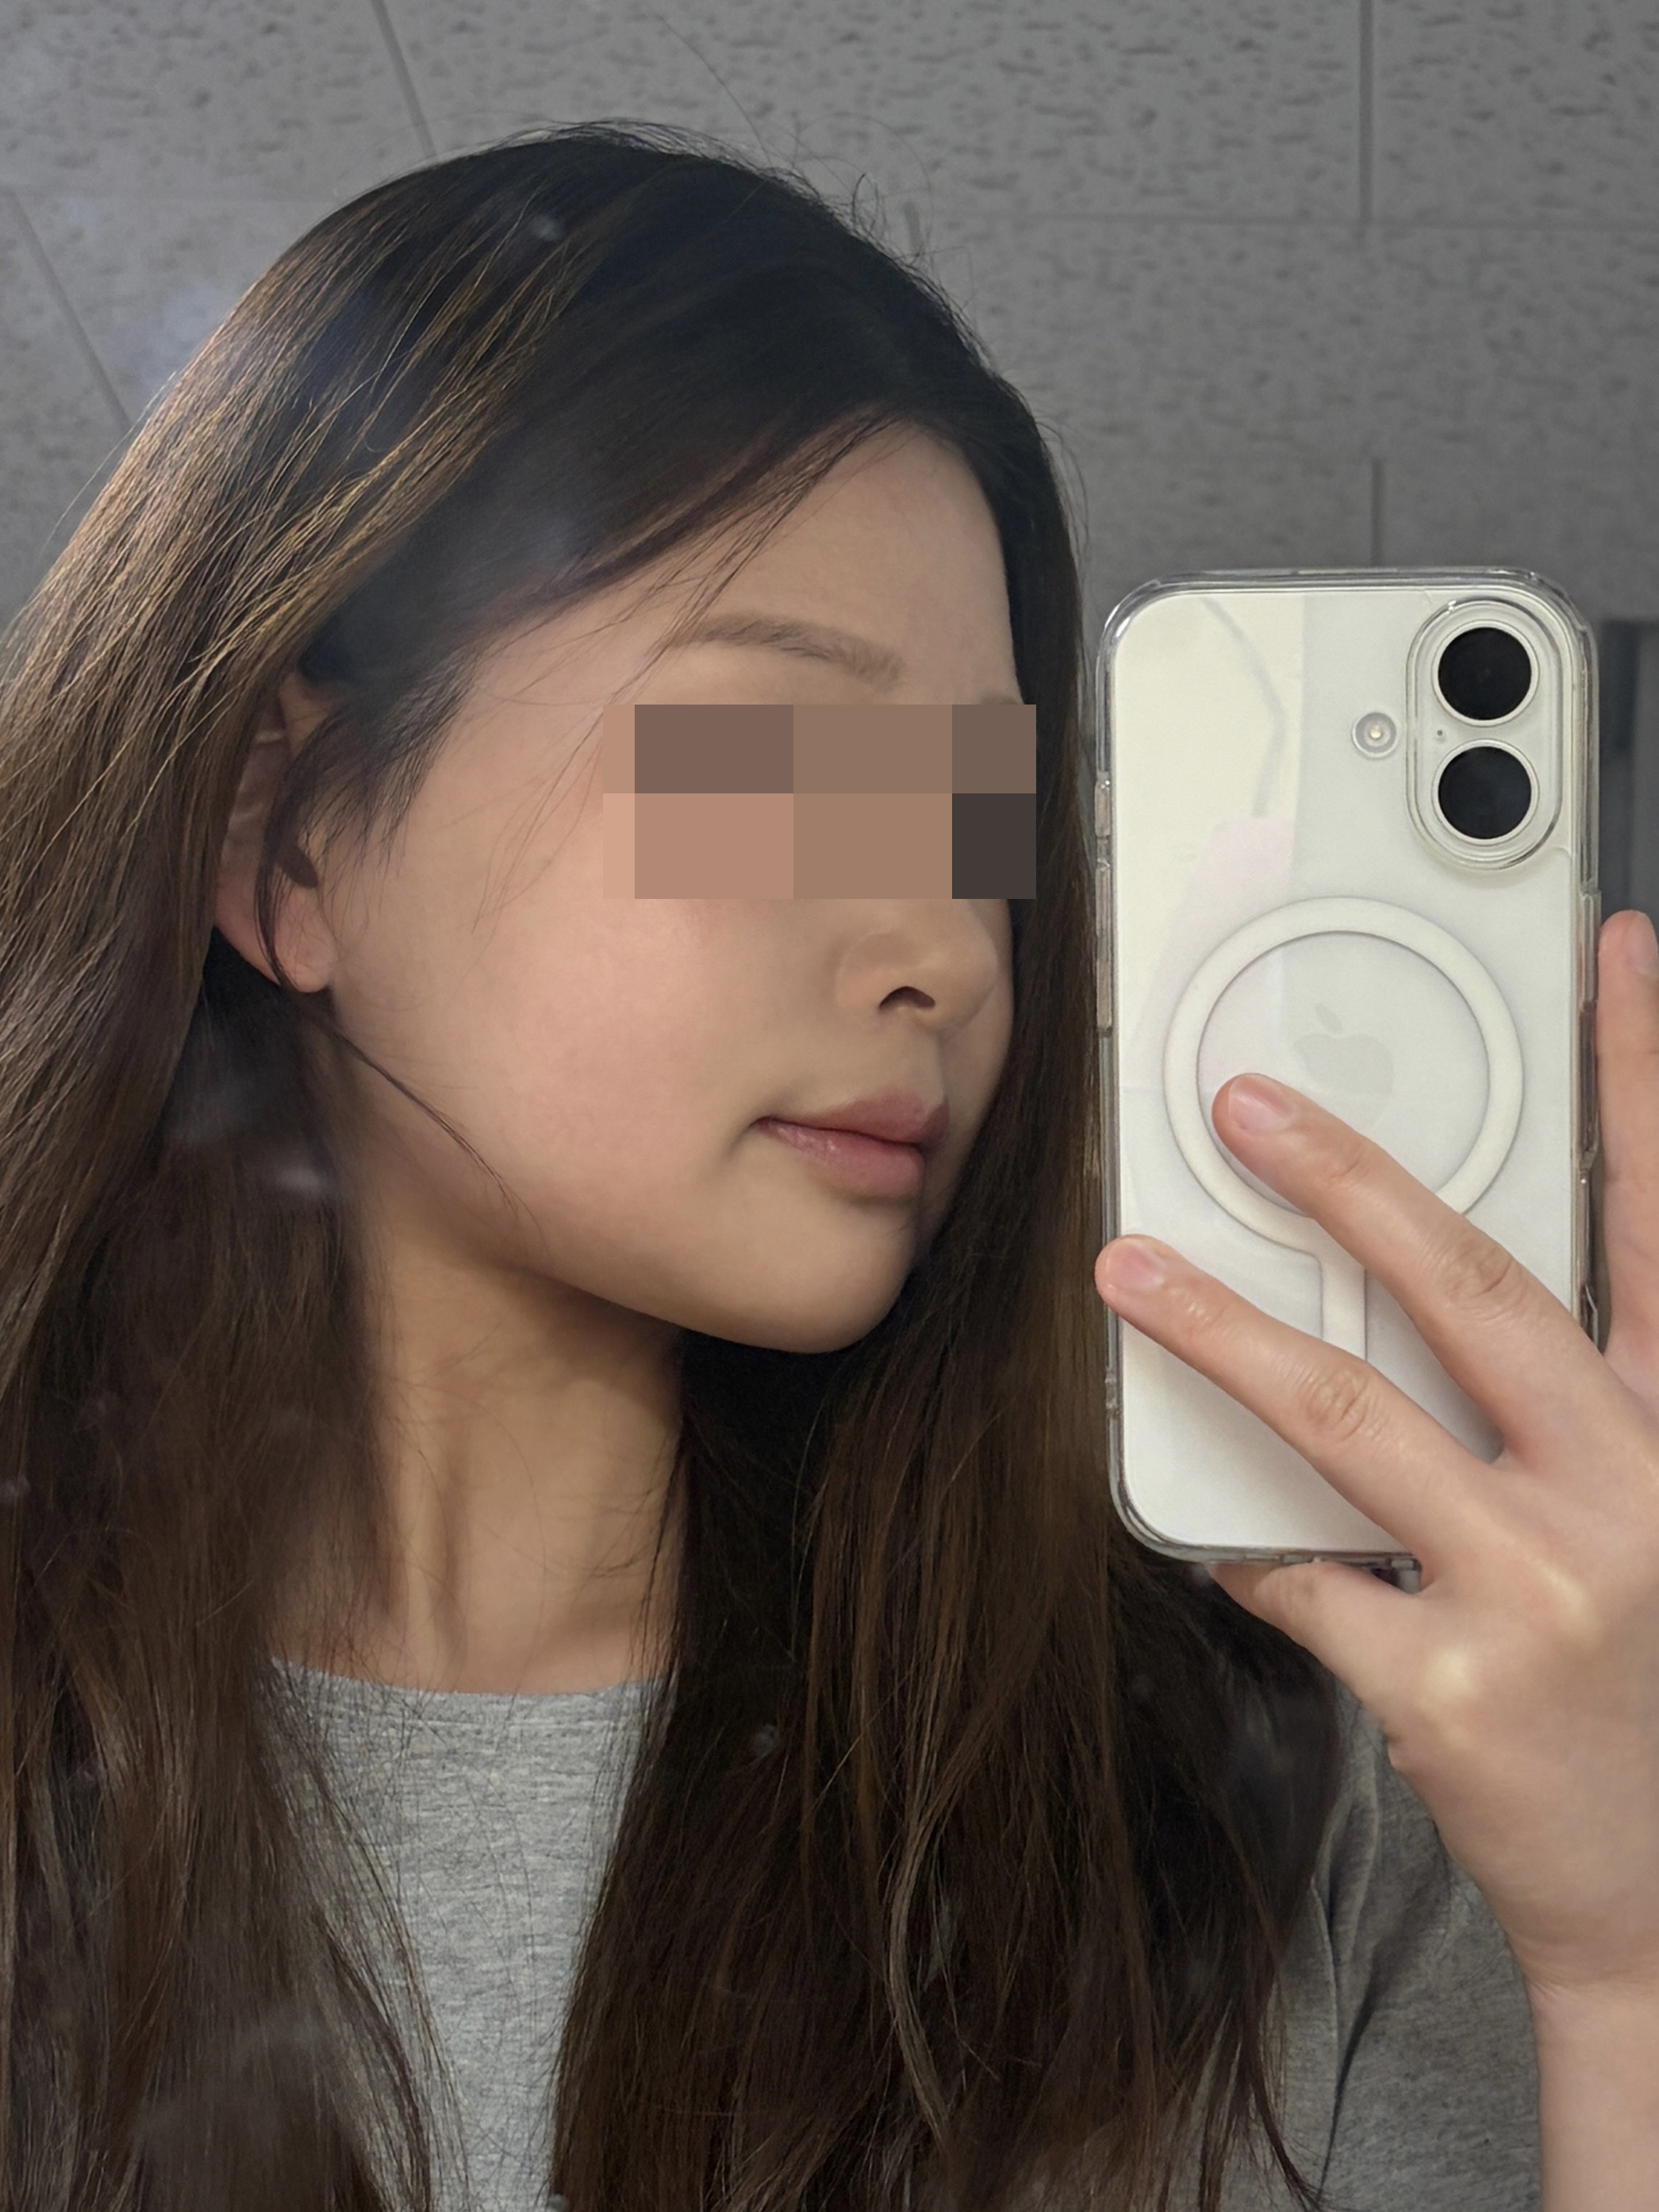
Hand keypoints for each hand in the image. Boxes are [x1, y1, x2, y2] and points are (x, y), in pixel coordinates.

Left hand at [1094, 909, 1658, 2007]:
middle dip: (1353, 1180)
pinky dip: (1238, 1541)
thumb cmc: (1645, 1682)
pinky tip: (1194, 1520)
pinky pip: (1298, 1580)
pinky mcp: (1447, 1689)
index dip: (1644, 1073)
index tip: (1613, 954)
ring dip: (1221, 1332)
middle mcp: (1625, 1489)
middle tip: (1248, 1107)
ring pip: (1347, 1417)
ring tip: (1128, 1267)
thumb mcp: (1647, 1515)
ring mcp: (1537, 1588)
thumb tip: (1416, 1291)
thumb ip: (1572, 1409)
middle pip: (1473, 1287)